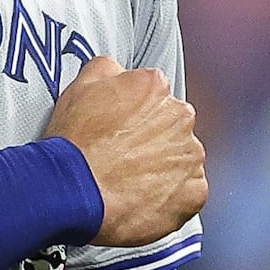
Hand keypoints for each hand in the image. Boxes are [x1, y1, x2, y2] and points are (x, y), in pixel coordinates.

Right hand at [44, 55, 206, 247]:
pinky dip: (171, 197)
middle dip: (153, 140)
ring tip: (131, 182)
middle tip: (123, 157)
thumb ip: (107, 70)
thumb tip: (117, 71)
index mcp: (155, 87)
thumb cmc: (75, 144)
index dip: (134, 115)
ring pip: (182, 159)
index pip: (153, 96)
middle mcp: (181, 117)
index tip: (121, 130)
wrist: (76, 192)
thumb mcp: (79, 87)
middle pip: (172, 126)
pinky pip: (188, 192)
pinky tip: (144, 199)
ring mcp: (190, 156)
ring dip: (163, 168)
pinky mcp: (194, 192)